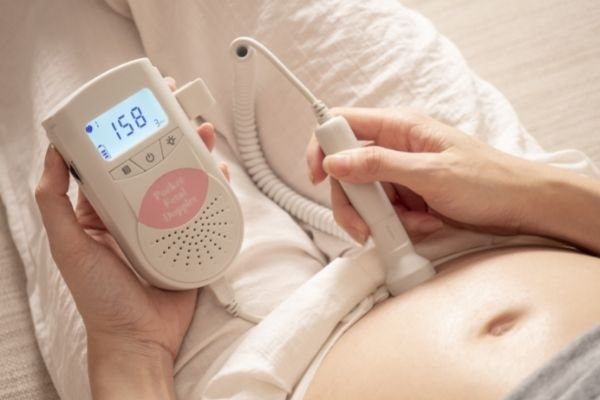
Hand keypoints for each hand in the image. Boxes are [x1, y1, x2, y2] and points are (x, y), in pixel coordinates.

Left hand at [35, 78, 228, 398]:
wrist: (141, 337)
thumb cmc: (101, 298)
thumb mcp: (68, 248)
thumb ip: (55, 203)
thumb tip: (52, 154)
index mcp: (103, 210)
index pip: (115, 160)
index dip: (125, 130)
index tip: (135, 105)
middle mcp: (136, 211)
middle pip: (154, 162)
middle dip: (168, 132)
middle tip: (178, 105)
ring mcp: (166, 223)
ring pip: (183, 178)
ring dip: (194, 152)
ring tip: (202, 130)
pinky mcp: (190, 237)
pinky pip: (204, 205)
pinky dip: (213, 185)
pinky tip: (218, 169)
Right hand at [306, 108, 555, 242]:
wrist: (521, 206)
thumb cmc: (487, 180)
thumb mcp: (430, 172)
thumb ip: (380, 165)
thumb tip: (335, 161)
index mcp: (400, 127)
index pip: (344, 124)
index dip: (323, 146)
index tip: (316, 176)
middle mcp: (395, 148)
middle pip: (347, 170)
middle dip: (351, 202)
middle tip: (361, 228)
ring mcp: (401, 174)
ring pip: (364, 196)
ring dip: (378, 219)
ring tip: (411, 226)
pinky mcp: (408, 197)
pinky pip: (385, 212)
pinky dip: (398, 225)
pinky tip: (423, 226)